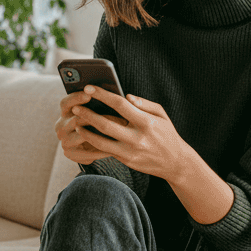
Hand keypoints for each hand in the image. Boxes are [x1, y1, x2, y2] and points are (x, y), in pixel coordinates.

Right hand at [55, 90, 127, 164]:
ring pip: (82, 135)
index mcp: (65, 112)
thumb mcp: (94, 112)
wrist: (87, 148)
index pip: (65, 103)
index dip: (76, 98)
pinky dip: (101, 150)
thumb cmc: (96, 124)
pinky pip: (87, 152)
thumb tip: (122, 96)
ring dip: (102, 133)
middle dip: (97, 117)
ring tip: (120, 131)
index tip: (89, 94)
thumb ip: (100, 103)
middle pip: (76, 120)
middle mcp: (61, 126)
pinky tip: (116, 147)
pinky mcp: (70, 154)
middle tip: (119, 115)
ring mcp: (64, 141)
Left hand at [69, 86, 194, 180]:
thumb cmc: (167, 134)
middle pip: (106, 124)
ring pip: (101, 141)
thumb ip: (144, 103)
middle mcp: (137, 138)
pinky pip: (105, 151)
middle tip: (75, 107)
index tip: (89, 88)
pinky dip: (93, 142)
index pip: (120, 105)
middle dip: (88, 115)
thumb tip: (126, 96)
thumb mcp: (161, 114)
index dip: (103, 95)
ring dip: (86, 131)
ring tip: (75, 122)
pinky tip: (85, 135)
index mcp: (146, 122)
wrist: (175, 163)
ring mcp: (130, 151)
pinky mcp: (126, 161)